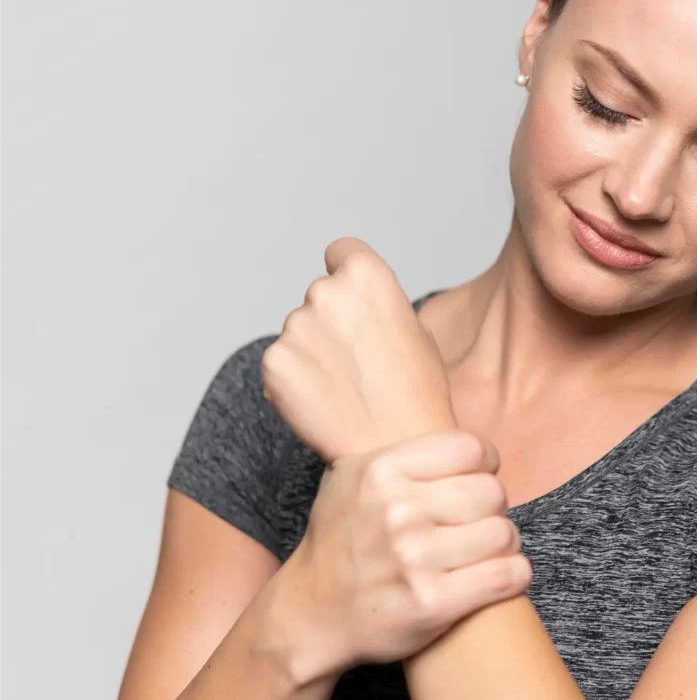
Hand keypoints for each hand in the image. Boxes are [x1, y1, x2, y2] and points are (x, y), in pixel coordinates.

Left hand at [261, 237, 454, 460]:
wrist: (398, 448)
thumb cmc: (418, 393)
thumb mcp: (416, 330)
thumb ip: (379, 304)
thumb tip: (358, 304)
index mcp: (367, 276)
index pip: (341, 251)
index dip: (348, 273)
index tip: (352, 297)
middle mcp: (325, 292)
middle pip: (319, 295)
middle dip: (332, 320)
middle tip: (358, 361)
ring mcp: (295, 328)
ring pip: (299, 331)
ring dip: (313, 352)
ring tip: (346, 387)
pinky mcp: (274, 363)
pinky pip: (282, 363)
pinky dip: (296, 380)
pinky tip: (325, 402)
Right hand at [280, 428, 532, 681]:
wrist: (312, 612)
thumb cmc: (344, 538)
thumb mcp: (355, 477)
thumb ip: (407, 454)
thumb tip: (467, 441)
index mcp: (381, 471)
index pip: (472, 448)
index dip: (486, 463)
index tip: (478, 478)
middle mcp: (397, 511)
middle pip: (492, 491)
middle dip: (493, 507)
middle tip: (478, 520)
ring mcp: (414, 559)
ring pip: (503, 533)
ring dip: (503, 543)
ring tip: (485, 549)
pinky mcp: (432, 604)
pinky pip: (507, 576)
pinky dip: (515, 575)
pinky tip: (499, 574)